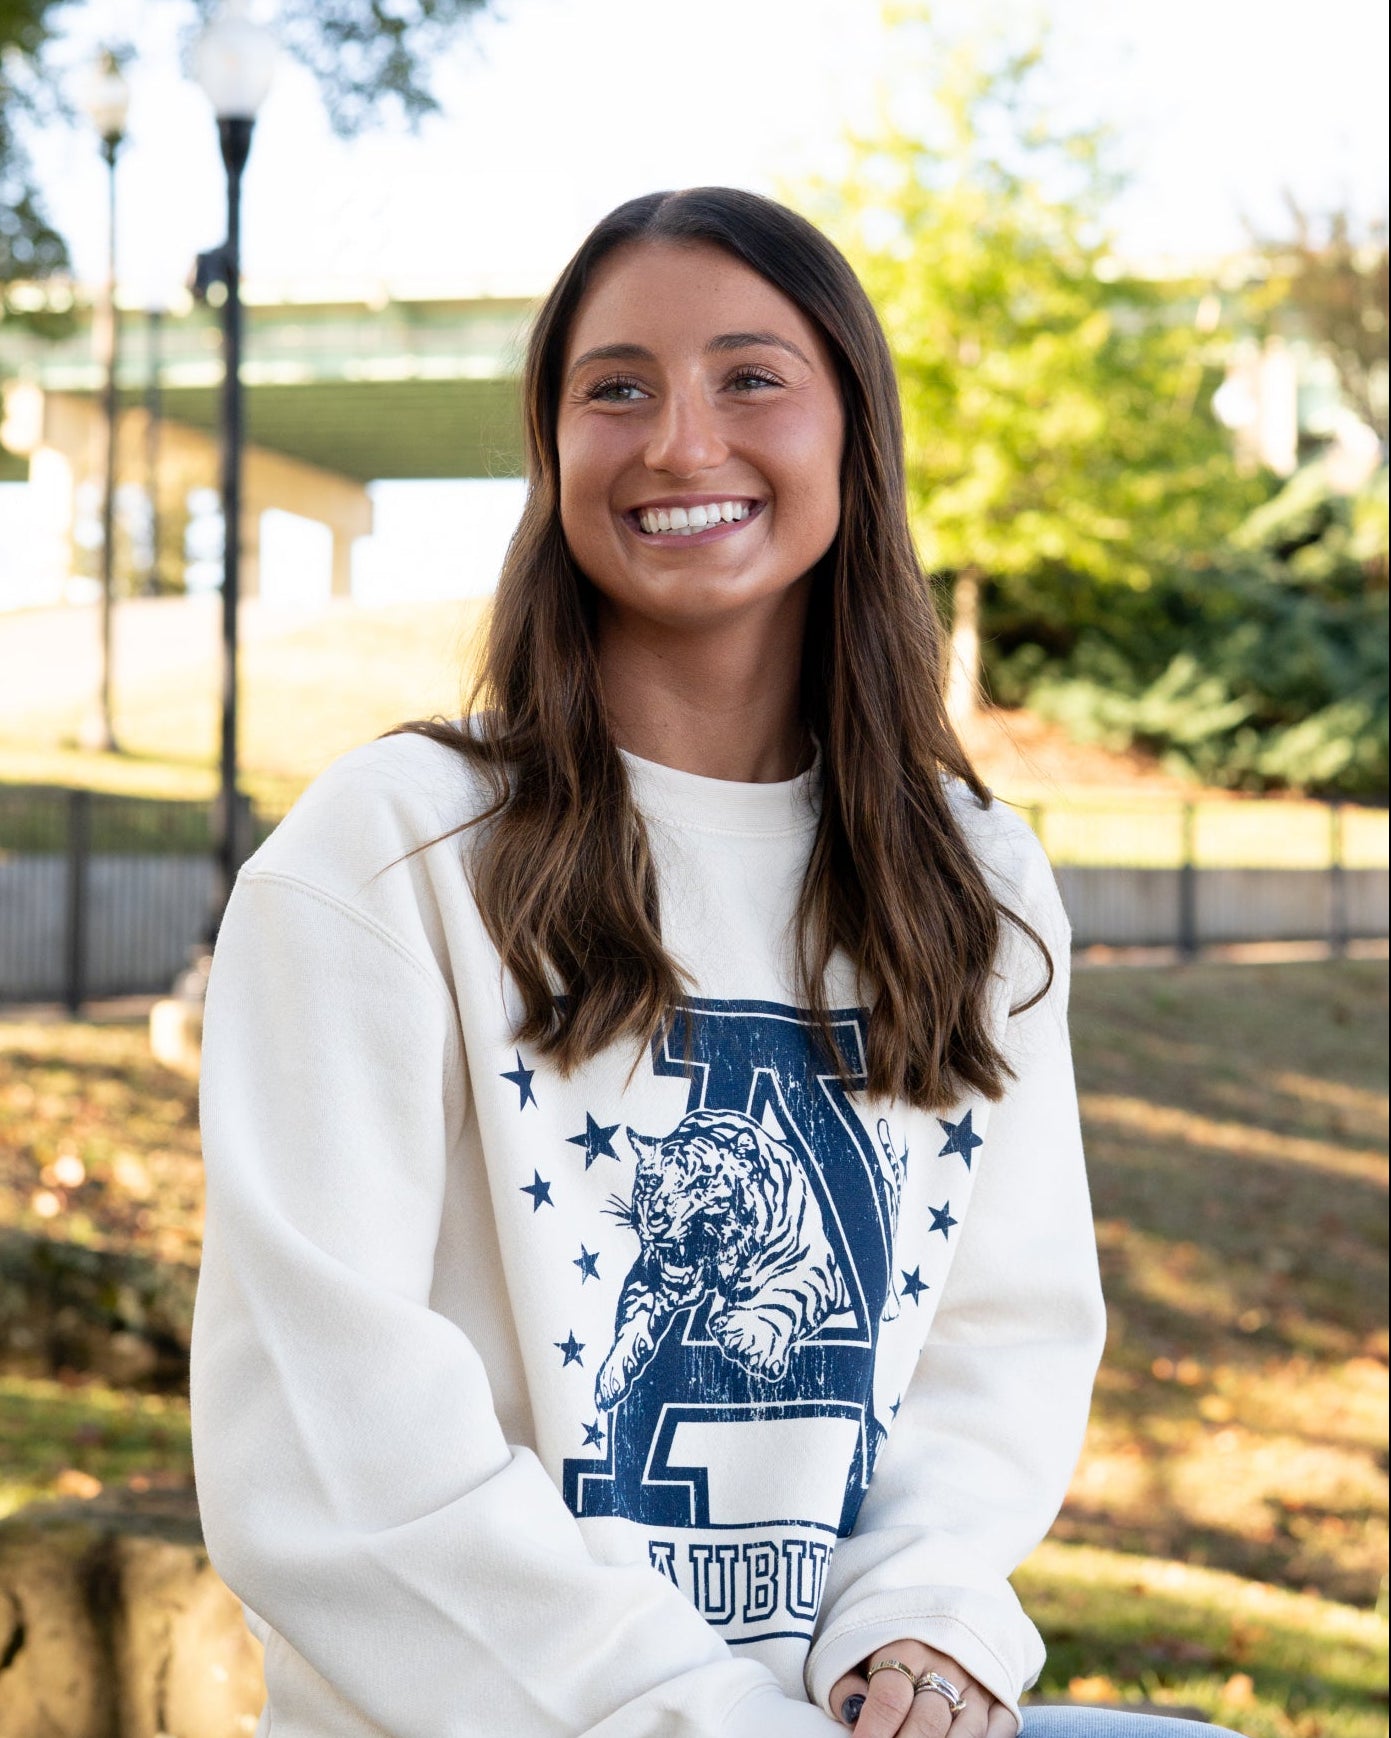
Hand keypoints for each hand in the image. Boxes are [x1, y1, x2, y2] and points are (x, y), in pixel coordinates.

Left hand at [828, 1640, 1015, 1737]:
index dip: (873, 1732)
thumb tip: (850, 1714)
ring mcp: (978, 1681)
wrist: (938, 1615)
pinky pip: (1000, 1729)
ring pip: (966, 1732)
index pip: (890, 1698)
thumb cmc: (889, 1643)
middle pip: (928, 1722)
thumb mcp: (858, 1650)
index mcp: (906, 1647)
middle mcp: (947, 1664)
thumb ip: (845, 1683)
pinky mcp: (1000, 1696)